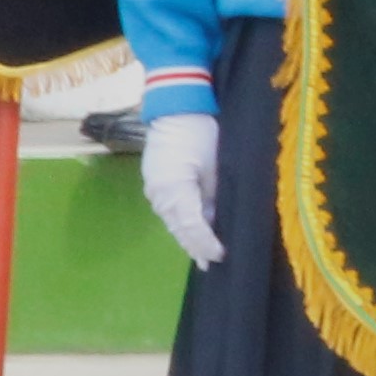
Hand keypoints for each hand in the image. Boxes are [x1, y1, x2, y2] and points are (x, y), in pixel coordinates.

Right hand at [140, 113, 227, 272]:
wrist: (175, 110)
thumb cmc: (201, 134)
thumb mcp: (216, 167)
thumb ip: (215, 196)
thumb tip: (219, 220)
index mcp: (174, 189)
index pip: (191, 225)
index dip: (206, 243)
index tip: (221, 255)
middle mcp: (159, 195)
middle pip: (179, 228)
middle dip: (196, 247)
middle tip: (212, 265)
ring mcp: (154, 191)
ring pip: (172, 222)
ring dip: (187, 239)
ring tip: (202, 257)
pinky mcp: (155, 185)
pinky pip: (169, 212)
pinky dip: (181, 225)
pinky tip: (190, 235)